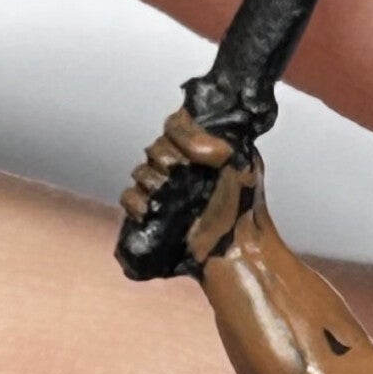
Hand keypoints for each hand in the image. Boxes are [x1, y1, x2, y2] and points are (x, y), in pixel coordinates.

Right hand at [120, 108, 255, 270]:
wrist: (236, 247)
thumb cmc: (244, 207)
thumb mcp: (243, 163)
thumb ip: (218, 141)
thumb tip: (189, 142)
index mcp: (200, 150)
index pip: (175, 126)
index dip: (180, 135)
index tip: (196, 153)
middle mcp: (179, 167)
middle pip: (155, 149)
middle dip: (167, 161)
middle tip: (183, 177)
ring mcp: (163, 190)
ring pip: (140, 172)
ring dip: (152, 182)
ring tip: (169, 196)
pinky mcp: (150, 213)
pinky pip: (128, 198)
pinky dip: (135, 202)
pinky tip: (149, 210)